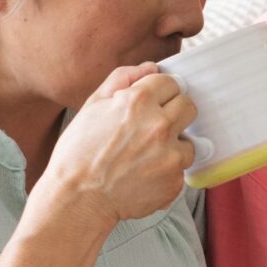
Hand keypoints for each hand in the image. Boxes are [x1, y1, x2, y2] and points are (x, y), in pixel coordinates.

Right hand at [44, 66, 196, 223]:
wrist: (77, 198)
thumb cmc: (78, 153)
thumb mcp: (92, 106)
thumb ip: (122, 79)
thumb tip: (151, 68)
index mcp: (138, 102)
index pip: (171, 83)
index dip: (160, 92)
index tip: (153, 102)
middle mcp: (159, 126)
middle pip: (189, 106)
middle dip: (174, 112)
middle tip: (152, 126)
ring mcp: (171, 155)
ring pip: (188, 140)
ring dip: (172, 145)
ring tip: (144, 155)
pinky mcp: (175, 180)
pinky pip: (180, 168)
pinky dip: (167, 170)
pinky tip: (143, 173)